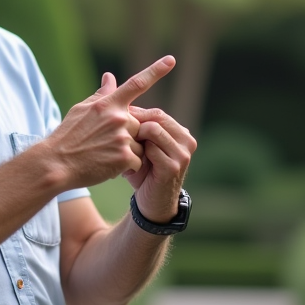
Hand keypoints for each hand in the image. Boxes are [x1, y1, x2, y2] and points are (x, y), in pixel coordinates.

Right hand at [43, 57, 174, 188]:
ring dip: (127, 152)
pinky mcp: (124, 157)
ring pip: (139, 145)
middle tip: (104, 144)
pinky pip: (137, 161)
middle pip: (139, 125)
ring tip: (103, 156)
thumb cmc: (66, 137)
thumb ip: (101, 95)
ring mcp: (122, 137)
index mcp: (108, 104)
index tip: (171, 60)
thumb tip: (110, 76)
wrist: (56, 165)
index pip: (136, 83)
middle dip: (128, 136)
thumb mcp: (81, 110)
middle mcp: (118, 117)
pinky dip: (126, 166)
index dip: (156, 71)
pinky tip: (107, 166)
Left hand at [123, 105, 196, 222]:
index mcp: (181, 133)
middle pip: (157, 117)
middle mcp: (187, 141)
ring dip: (136, 137)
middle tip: (118, 133)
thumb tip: (120, 101)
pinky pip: (151, 148)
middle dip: (135, 123)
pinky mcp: (173, 166)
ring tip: (125, 148)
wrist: (152, 203)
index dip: (135, 115)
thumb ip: (137, 126)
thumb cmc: (144, 172)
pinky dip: (137, 152)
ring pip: (154, 129)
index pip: (157, 113)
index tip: (118, 123)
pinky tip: (129, 160)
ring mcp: (183, 154)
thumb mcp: (143, 146)